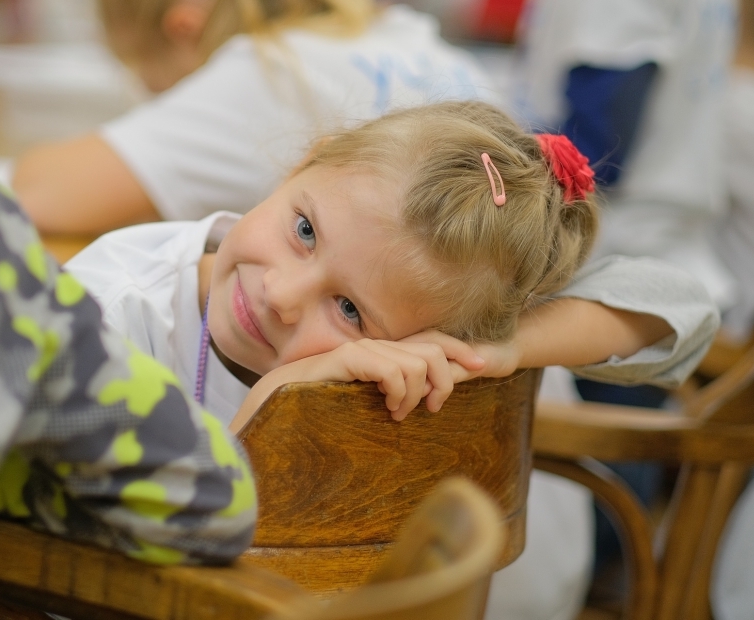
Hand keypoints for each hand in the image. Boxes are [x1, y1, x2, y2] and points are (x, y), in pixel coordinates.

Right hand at [230, 336, 486, 430]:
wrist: (271, 411)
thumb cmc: (313, 414)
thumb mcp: (363, 406)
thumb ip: (389, 397)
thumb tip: (425, 402)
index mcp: (380, 355)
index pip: (429, 340)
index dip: (459, 349)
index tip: (482, 366)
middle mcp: (372, 346)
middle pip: (431, 347)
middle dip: (445, 378)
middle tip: (434, 407)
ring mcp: (359, 350)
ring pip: (414, 361)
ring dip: (417, 393)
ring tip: (400, 413)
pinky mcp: (345, 359)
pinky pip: (389, 369)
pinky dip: (398, 391)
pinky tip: (389, 408)